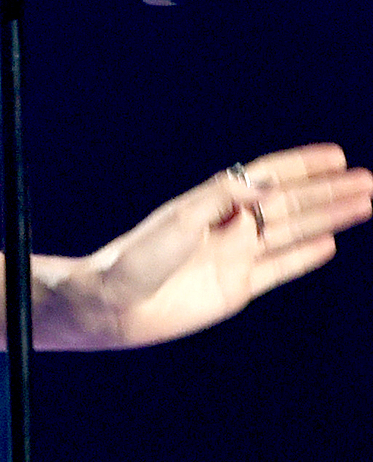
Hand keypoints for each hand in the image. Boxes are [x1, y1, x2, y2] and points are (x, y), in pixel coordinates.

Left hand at [43, 144, 371, 349]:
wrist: (113, 305)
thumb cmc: (135, 259)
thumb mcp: (178, 222)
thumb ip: (220, 201)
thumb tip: (262, 185)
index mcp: (212, 203)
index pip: (266, 178)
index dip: (301, 166)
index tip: (338, 155)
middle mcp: (228, 226)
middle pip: (289, 204)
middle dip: (329, 192)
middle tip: (369, 182)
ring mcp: (234, 256)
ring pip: (292, 232)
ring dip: (328, 219)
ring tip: (364, 205)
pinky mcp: (236, 287)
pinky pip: (279, 268)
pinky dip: (304, 257)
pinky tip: (328, 244)